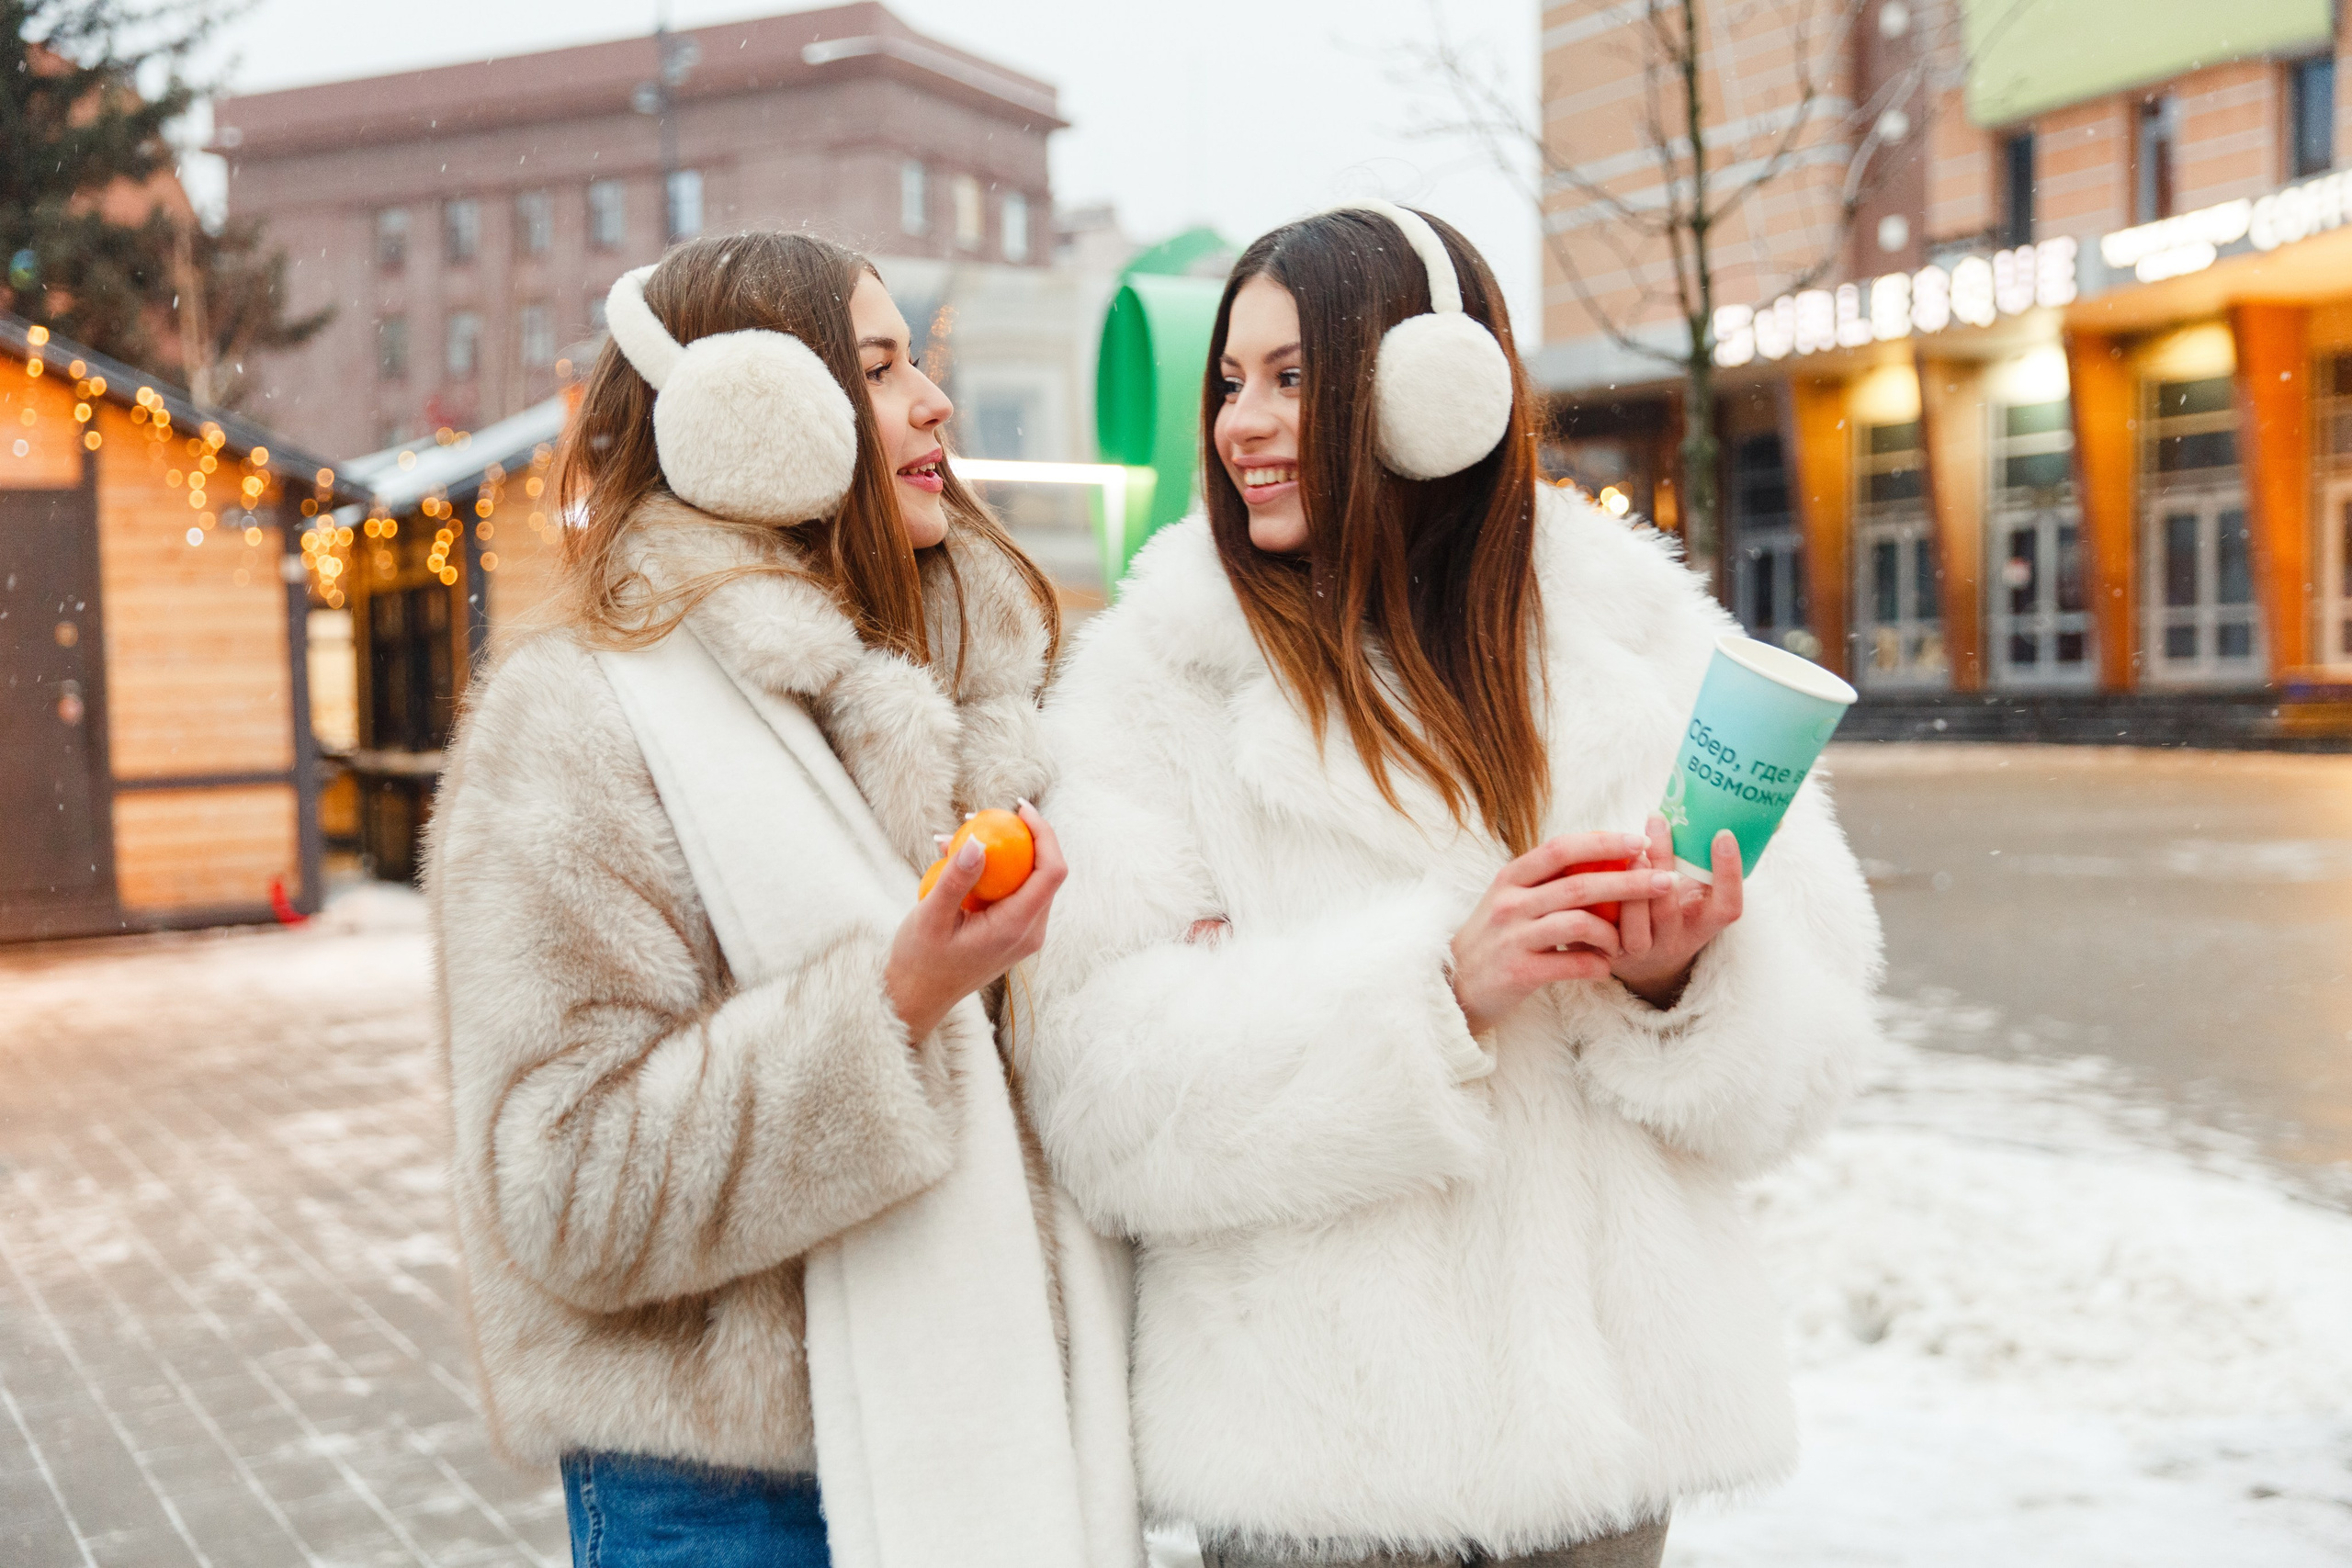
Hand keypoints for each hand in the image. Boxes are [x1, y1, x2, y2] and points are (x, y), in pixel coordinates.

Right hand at [883, 802, 1067, 1041]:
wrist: (918, 997)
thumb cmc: (920, 960)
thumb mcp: (931, 917)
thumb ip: (955, 879)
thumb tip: (979, 840)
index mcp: (1016, 928)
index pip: (1051, 872)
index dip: (1043, 833)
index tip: (1018, 808)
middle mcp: (1030, 932)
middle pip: (1044, 871)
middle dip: (1019, 837)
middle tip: (979, 815)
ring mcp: (1024, 934)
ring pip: (1027, 881)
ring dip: (1001, 853)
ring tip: (956, 836)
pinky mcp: (1013, 933)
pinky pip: (1012, 893)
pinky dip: (991, 873)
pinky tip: (954, 859)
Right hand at [1449, 831, 1670, 1036]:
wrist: (1454, 986)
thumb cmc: (1495, 938)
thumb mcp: (1511, 899)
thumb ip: (1548, 880)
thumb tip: (1603, 852)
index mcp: (1510, 878)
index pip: (1561, 849)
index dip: (1603, 843)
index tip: (1640, 842)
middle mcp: (1510, 903)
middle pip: (1579, 884)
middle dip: (1629, 881)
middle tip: (1665, 881)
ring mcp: (1513, 937)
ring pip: (1579, 922)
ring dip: (1613, 931)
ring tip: (1623, 942)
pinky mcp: (1519, 972)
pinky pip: (1572, 963)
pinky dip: (1597, 964)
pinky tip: (1603, 967)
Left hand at [1611, 816, 1743, 1009]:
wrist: (1642, 963)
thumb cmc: (1677, 909)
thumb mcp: (1702, 892)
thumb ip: (1724, 859)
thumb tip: (1774, 818)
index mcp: (1704, 926)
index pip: (1726, 907)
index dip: (1728, 873)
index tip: (1722, 834)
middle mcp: (1675, 944)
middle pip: (1669, 909)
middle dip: (1664, 861)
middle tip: (1658, 820)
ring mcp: (1640, 953)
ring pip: (1635, 926)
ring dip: (1629, 885)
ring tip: (1628, 848)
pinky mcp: (1608, 955)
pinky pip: (1600, 932)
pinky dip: (1597, 900)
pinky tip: (1593, 868)